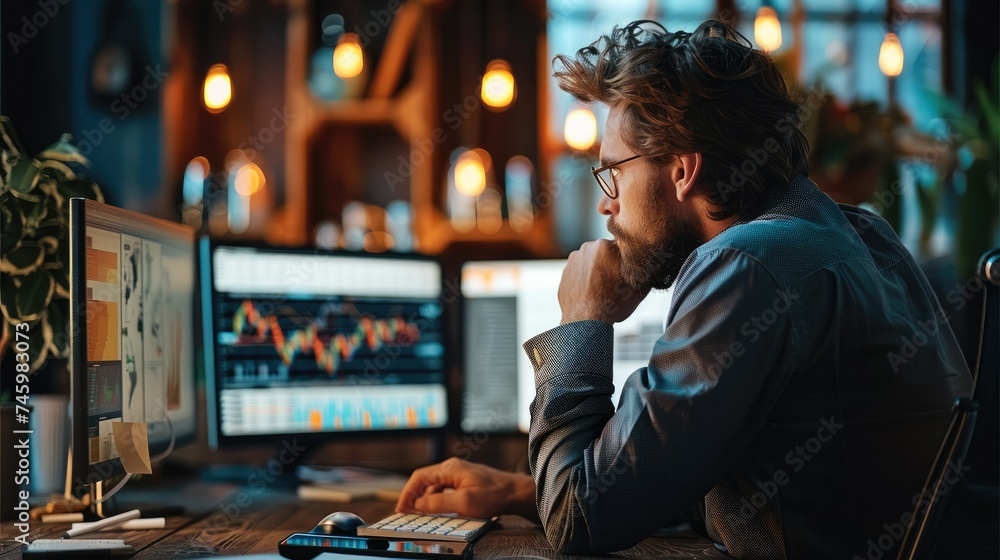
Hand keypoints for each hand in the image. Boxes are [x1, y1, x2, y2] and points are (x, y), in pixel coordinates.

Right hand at [395, 458, 535, 519]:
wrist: (516, 493)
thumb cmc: (494, 496)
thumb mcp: (464, 502)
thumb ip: (438, 502)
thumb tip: (418, 503)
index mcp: (449, 469)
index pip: (419, 478)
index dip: (407, 493)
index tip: (401, 508)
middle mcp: (452, 467)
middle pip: (424, 480)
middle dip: (413, 496)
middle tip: (406, 512)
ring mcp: (459, 473)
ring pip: (434, 485)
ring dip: (424, 498)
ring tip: (418, 513)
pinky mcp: (465, 480)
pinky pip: (444, 488)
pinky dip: (436, 498)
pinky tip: (437, 508)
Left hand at [559, 239, 648, 324]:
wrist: (586, 320)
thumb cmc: (614, 303)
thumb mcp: (639, 286)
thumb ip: (643, 270)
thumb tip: (649, 267)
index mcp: (604, 245)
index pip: (621, 246)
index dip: (626, 259)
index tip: (627, 271)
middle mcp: (587, 247)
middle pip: (605, 252)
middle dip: (610, 263)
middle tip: (615, 282)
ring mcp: (573, 260)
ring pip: (591, 261)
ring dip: (597, 270)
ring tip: (602, 289)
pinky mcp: (565, 272)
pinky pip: (580, 272)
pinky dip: (585, 279)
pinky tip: (591, 292)